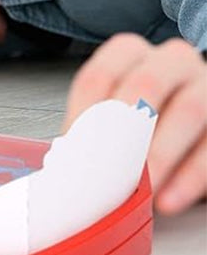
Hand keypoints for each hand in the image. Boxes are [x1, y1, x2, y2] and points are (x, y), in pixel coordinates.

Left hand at [64, 35, 206, 214]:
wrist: (194, 123)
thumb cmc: (146, 116)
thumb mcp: (116, 113)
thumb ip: (91, 131)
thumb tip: (62, 164)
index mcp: (130, 54)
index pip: (98, 76)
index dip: (81, 117)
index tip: (72, 153)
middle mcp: (171, 61)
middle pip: (144, 85)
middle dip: (124, 130)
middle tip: (107, 170)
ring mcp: (205, 85)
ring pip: (189, 111)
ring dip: (160, 155)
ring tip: (141, 191)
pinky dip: (190, 177)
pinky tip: (168, 200)